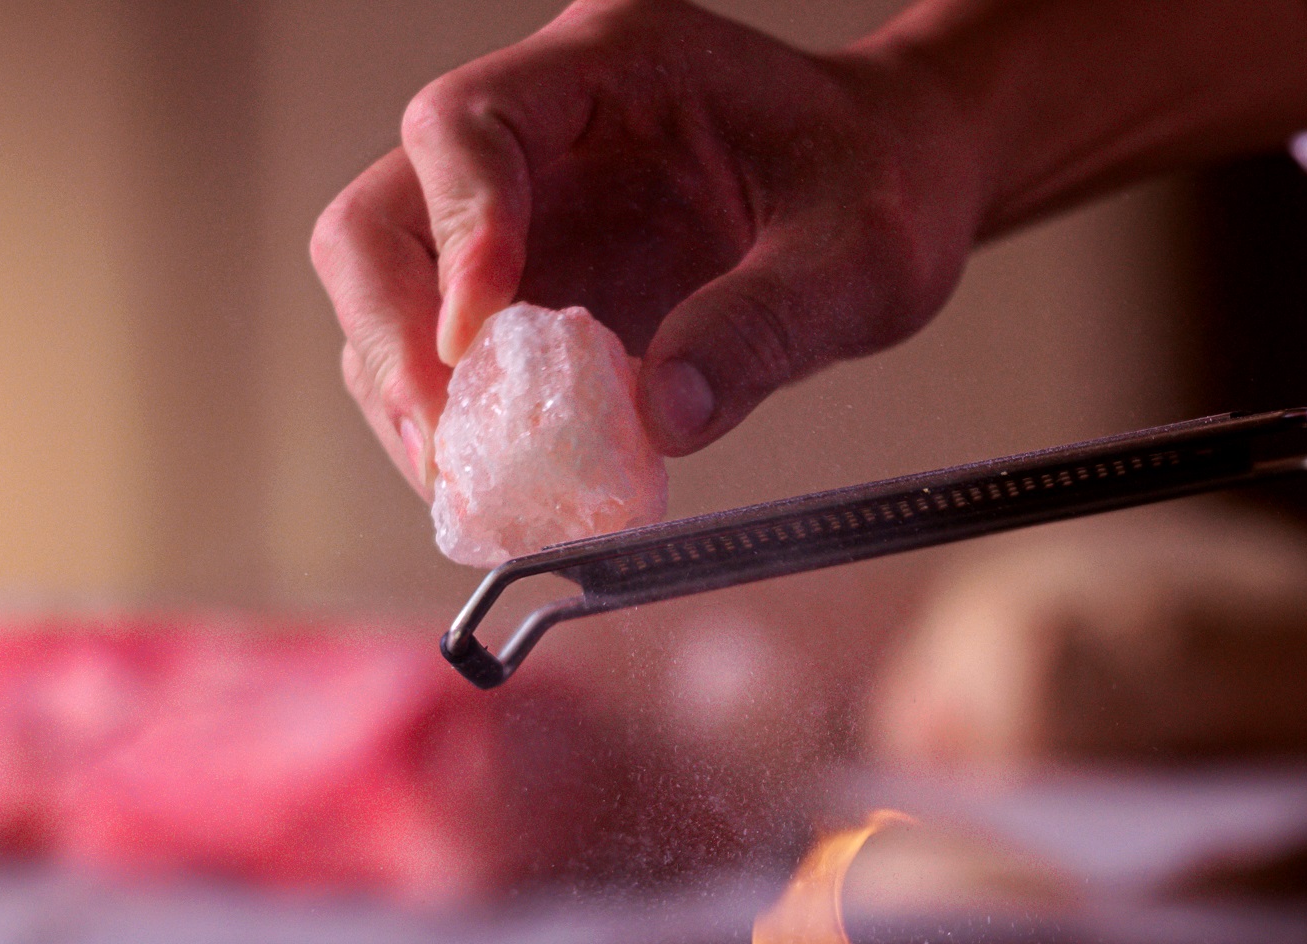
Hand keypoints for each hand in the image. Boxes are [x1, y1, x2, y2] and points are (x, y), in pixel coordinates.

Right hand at [311, 0, 1306, 499]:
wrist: (922, 177)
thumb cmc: (901, 188)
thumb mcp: (864, 256)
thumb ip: (760, 331)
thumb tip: (649, 431)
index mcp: (605, 70)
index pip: (470, 140)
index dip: (463, 258)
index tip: (503, 377)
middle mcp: (538, 129)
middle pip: (385, 225)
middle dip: (409, 354)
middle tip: (469, 476)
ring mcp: (523, 210)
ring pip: (396, 295)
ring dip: (423, 408)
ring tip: (497, 510)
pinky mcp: (535, 287)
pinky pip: (458, 359)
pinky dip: (471, 432)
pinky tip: (531, 500)